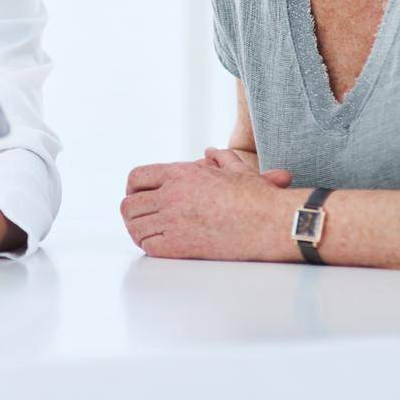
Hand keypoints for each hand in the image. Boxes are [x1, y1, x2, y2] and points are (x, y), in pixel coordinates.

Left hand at [119, 150, 297, 261]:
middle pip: (129, 204)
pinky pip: (148, 246)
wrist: (270, 223)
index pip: (136, 177)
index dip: (133, 189)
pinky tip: (159, 245)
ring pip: (134, 226)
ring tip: (147, 233)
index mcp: (180, 173)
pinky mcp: (179, 247)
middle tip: (142, 219)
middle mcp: (171, 195)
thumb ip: (220, 158)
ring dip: (138, 230)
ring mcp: (173, 221)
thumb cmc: (257, 197)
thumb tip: (212, 152)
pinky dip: (149, 246)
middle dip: (133, 212)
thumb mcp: (237, 170)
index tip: (139, 197)